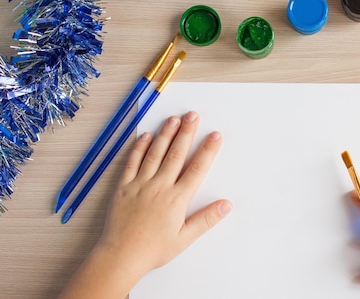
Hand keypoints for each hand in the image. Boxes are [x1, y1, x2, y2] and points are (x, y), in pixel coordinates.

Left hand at [58, 111, 230, 298]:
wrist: (120, 256)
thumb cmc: (153, 250)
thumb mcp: (185, 238)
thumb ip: (206, 219)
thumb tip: (226, 205)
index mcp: (176, 199)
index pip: (196, 169)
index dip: (207, 150)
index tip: (215, 135)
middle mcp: (160, 186)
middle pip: (176, 154)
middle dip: (187, 133)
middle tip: (193, 115)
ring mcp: (140, 184)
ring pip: (155, 154)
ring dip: (166, 134)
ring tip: (173, 119)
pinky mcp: (124, 187)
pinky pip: (132, 162)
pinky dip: (140, 148)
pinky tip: (147, 136)